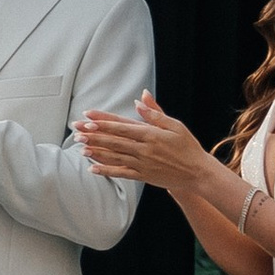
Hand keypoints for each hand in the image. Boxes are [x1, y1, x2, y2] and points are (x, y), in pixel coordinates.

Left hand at [77, 91, 223, 202]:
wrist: (197, 173)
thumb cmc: (187, 146)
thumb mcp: (174, 125)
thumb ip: (155, 113)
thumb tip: (139, 99)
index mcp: (150, 133)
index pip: (121, 125)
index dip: (103, 121)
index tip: (87, 116)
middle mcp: (144, 149)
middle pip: (114, 140)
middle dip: (94, 134)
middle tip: (76, 130)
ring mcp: (142, 163)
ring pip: (114, 155)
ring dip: (96, 150)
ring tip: (80, 146)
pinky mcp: (142, 175)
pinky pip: (121, 172)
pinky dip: (106, 170)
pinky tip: (92, 167)